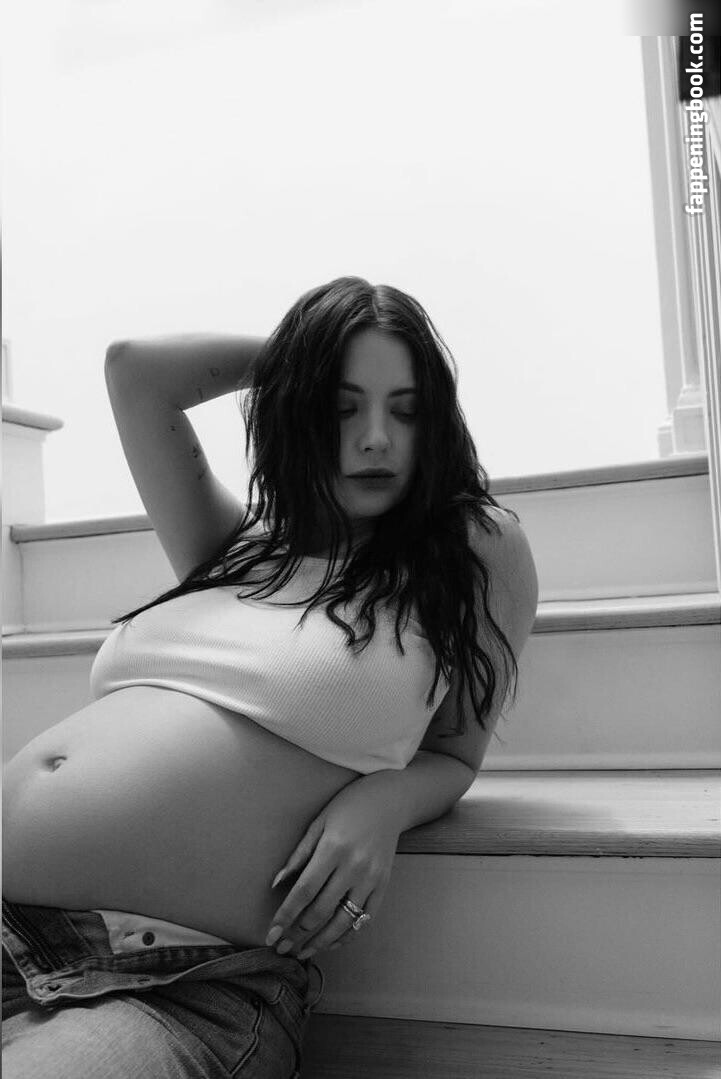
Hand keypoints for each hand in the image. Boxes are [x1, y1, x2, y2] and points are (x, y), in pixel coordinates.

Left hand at [264, 776, 400, 959]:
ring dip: (320, 942)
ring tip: (301, 952)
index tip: (271, 934)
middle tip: (280, 947)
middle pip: (321, 911)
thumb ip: (299, 854)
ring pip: (343, 922)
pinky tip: (329, 943)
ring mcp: (372, 878)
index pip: (304, 891)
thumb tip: (276, 883)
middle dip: (297, 934)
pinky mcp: (384, 885)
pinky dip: (346, 935)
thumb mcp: (319, 822)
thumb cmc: (349, 806)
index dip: (286, 915)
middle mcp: (354, 867)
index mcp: (334, 848)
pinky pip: (364, 919)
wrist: (390, 800)